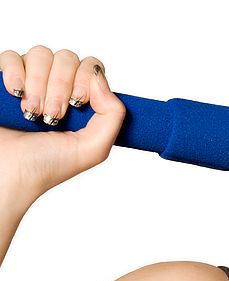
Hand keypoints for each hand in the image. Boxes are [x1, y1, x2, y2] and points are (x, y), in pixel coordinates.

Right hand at [0, 46, 124, 206]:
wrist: (9, 171)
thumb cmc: (46, 165)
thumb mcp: (93, 148)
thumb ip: (112, 116)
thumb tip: (100, 78)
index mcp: (81, 103)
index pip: (91, 67)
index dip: (86, 78)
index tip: (78, 103)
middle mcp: (57, 88)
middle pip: (67, 58)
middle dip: (60, 86)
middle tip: (53, 115)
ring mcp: (31, 82)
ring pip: (41, 54)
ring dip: (38, 84)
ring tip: (33, 113)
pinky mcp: (5, 79)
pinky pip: (12, 56)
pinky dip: (15, 73)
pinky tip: (16, 95)